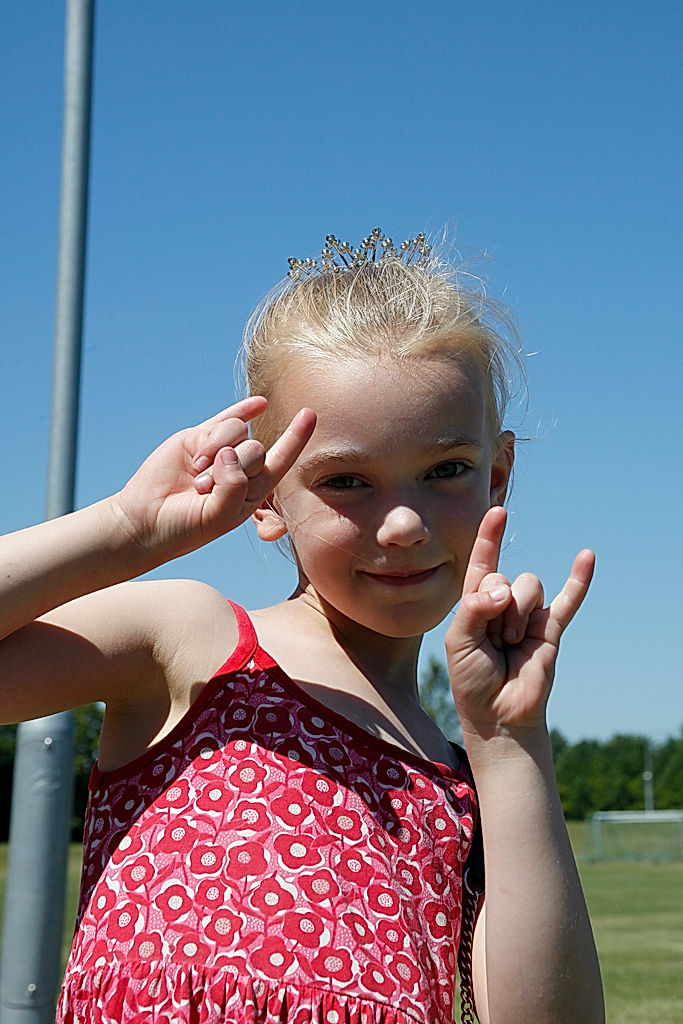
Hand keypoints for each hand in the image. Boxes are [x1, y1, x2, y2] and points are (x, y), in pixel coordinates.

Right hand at [112, 397, 315, 562]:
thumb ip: (234, 488)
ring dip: (217, 451)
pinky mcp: (197, 439)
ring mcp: (219, 452)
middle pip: (257, 449)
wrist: (144, 520)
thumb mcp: (218, 516)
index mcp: (252, 492)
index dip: (296, 438)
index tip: (311, 414)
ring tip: (196, 477)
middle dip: (234, 467)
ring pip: (236, 432)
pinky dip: (242, 410)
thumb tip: (232, 452)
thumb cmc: (184, 527)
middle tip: (204, 488)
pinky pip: (224, 419)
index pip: (281, 461)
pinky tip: (259, 404)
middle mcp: (240, 469)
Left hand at [445, 506, 594, 737]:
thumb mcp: (459, 642)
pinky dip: (579, 579)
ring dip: (518, 615)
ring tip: (511, 644)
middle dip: (497, 606)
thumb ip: (474, 609)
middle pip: (505, 578)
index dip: (488, 538)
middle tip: (493, 641)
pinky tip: (587, 556)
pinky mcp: (551, 629)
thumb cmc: (471, 680)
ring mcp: (528, 615)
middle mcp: (502, 604)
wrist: (499, 715)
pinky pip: (568, 600)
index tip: (497, 512)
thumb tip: (503, 590)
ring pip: (530, 586)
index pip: (482, 564)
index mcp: (475, 604)